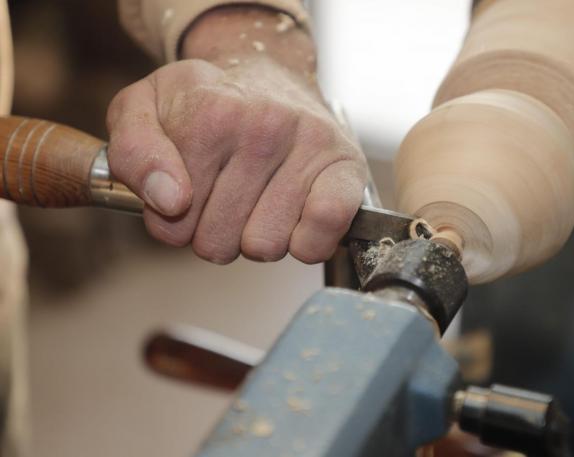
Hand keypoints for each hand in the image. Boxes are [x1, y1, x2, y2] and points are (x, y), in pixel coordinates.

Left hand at [106, 55, 365, 263]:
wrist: (271, 74)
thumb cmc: (205, 101)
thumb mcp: (143, 109)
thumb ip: (133, 152)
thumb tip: (169, 201)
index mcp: (211, 112)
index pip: (172, 223)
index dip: (171, 220)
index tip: (183, 193)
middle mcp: (265, 126)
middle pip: (217, 243)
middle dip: (214, 232)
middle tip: (225, 197)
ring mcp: (311, 145)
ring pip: (264, 247)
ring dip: (256, 237)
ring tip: (258, 201)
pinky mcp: (347, 167)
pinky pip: (322, 230)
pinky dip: (306, 242)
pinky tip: (295, 219)